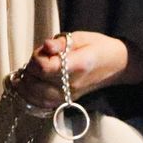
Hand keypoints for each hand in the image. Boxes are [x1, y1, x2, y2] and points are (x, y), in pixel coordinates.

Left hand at [12, 32, 142, 109]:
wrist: (116, 64)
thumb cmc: (98, 47)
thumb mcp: (82, 37)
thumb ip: (62, 42)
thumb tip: (46, 45)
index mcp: (77, 65)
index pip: (45, 68)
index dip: (36, 58)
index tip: (42, 50)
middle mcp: (72, 84)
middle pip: (37, 84)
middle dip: (29, 71)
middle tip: (35, 59)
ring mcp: (69, 95)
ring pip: (37, 98)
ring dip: (26, 85)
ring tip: (27, 73)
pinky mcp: (67, 101)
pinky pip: (43, 105)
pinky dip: (31, 97)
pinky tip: (28, 87)